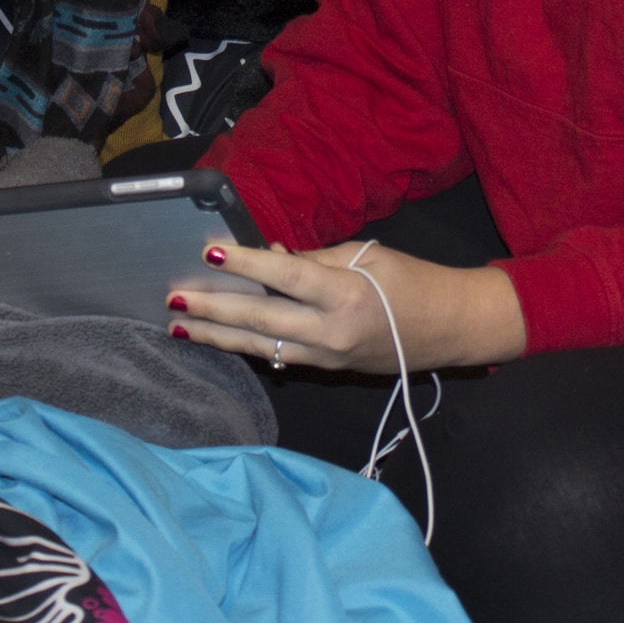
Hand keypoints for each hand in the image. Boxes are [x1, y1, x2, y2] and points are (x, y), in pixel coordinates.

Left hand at [168, 241, 526, 372]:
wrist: (449, 328)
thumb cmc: (411, 281)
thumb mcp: (366, 255)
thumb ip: (313, 258)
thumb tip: (268, 255)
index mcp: (345, 294)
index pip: (285, 276)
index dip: (245, 265)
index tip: (208, 252)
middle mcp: (331, 332)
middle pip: (261, 321)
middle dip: (213, 310)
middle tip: (173, 299)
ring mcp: (326, 357)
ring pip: (260, 347)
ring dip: (216, 337)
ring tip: (179, 327)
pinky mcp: (325, 370)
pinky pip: (277, 356)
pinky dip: (245, 346)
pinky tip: (216, 339)